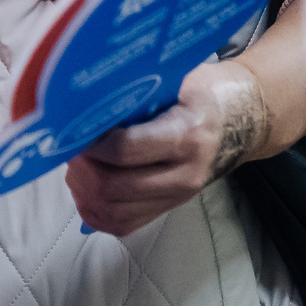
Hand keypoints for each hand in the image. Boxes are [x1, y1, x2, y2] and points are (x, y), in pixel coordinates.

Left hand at [67, 59, 269, 236]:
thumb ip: (138, 89)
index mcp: (186, 135)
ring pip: (113, 212)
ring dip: (85, 192)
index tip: (73, 128)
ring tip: (77, 167)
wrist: (235, 123)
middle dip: (82, 169)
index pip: (125, 149)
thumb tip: (86, 94)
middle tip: (70, 148)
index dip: (91, 143)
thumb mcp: (176, 79)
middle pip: (114, 187)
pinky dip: (94, 211)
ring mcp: (177, 197)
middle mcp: (184, 174)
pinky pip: (121, 225)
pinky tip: (86, 189)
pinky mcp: (167, 210)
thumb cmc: (197, 94)